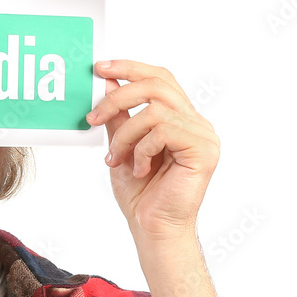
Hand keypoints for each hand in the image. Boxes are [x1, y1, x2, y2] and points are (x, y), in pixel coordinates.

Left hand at [86, 60, 218, 244]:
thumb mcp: (121, 146)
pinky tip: (139, 169)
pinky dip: (141, 149)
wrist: (153, 229)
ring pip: (155, 110)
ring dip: (125, 134)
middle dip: (118, 96)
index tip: (100, 67)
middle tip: (92, 117)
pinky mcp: (204, 151)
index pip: (160, 79)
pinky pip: (163, 131)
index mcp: (179, 118)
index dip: (130, 68)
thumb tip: (107, 83)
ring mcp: (203, 136)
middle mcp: (195, 122)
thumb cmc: (141, 194)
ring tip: (116, 158)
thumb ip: (119, 116)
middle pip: (157, 85)